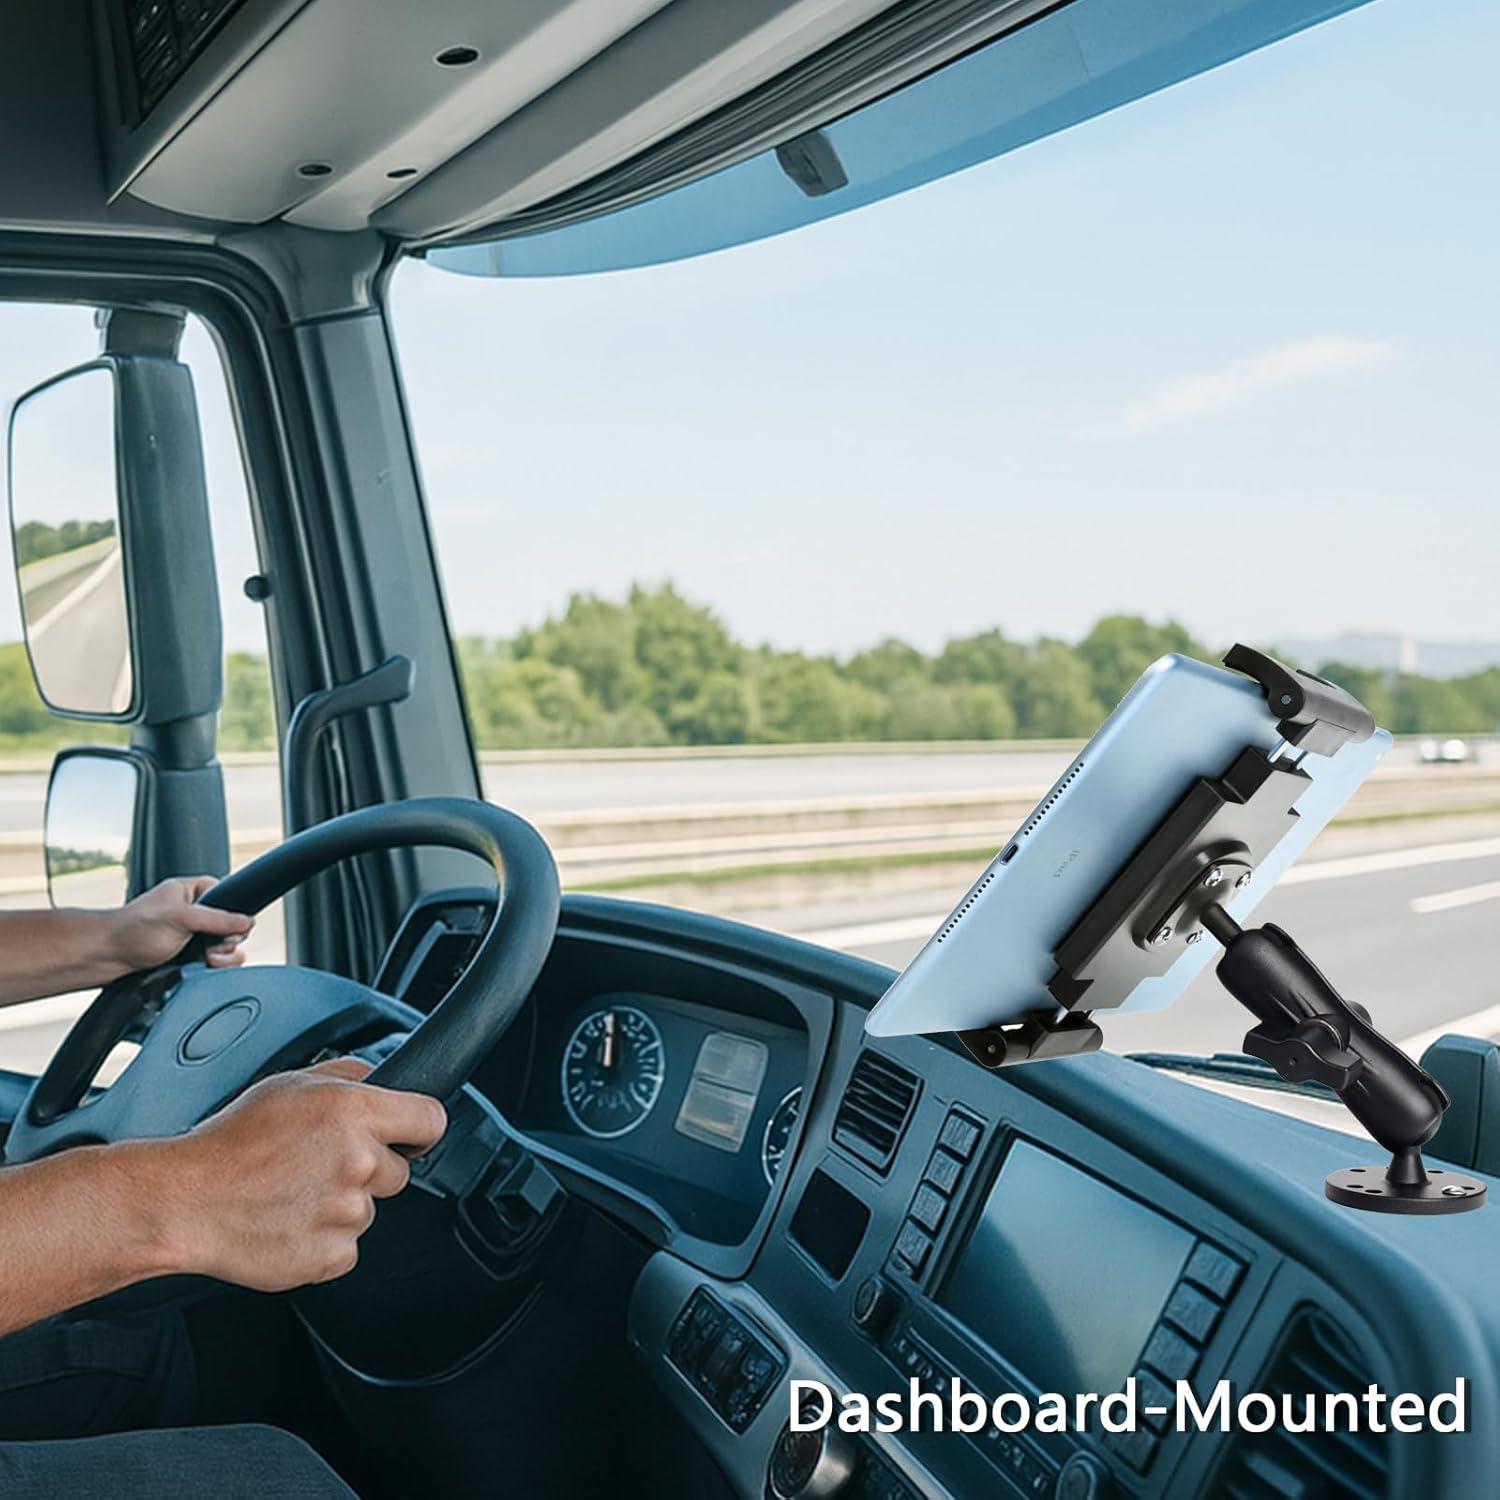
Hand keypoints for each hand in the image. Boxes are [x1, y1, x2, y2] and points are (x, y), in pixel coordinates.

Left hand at [109, 877, 253, 972]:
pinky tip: (200, 967)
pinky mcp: (187, 956)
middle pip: (232, 925)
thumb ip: (217, 919)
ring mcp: (191, 936)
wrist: (106, 958)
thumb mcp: (180, 918)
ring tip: (206, 959)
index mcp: (191, 892)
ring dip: (223, 956)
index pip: (228, 896)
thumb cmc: (131, 930)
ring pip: (226, 946)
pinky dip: (212, 967)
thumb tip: (247, 921)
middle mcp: (194, 913)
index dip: (233, 913)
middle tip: (214, 946)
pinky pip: (214, 962)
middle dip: (229, 940)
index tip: (229, 927)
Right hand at [153, 1059, 446, 1291]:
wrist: (185, 1200)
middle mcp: (358, 1162)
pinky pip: (346, 1248)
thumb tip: (383, 1079)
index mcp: (354, 1113)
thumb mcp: (292, 1082)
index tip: (410, 1136)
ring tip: (293, 1193)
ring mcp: (346, 1213)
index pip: (431, 1120)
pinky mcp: (329, 1256)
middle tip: (320, 1165)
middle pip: (399, 1171)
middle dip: (369, 1168)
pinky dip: (323, 1241)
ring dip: (341, 1205)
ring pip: (368, 1211)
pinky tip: (290, 1222)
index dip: (420, 1129)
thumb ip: (349, 1075)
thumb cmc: (231, 1141)